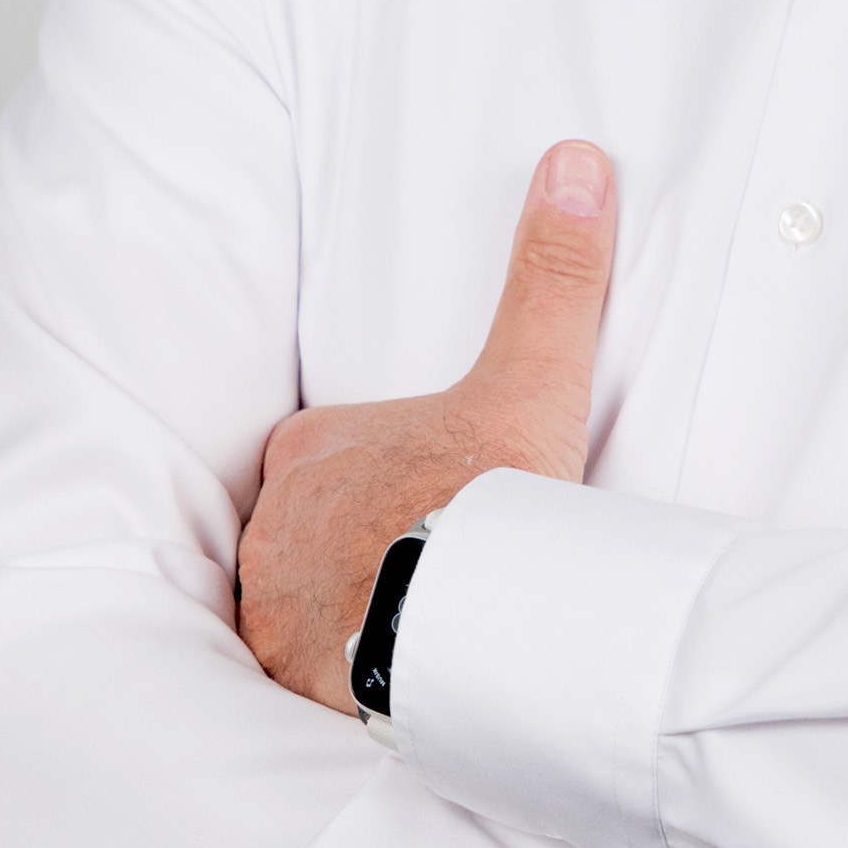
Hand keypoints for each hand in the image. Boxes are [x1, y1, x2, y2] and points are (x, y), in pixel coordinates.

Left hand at [237, 139, 617, 712]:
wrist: (465, 638)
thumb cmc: (485, 508)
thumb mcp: (531, 382)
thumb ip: (552, 279)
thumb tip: (574, 163)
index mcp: (316, 449)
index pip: (322, 446)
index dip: (373, 462)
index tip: (419, 482)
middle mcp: (276, 527)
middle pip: (304, 523)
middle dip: (349, 538)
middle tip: (420, 557)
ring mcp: (272, 608)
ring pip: (295, 598)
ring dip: (337, 609)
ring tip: (407, 628)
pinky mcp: (285, 681)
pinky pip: (299, 673)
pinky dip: (332, 676)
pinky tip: (385, 684)